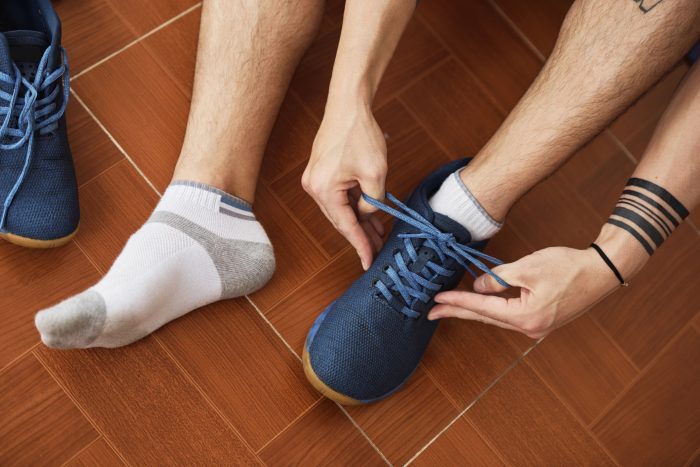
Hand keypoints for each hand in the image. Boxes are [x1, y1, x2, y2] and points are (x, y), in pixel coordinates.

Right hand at [302, 103, 386, 269]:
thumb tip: (368, 215)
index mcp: (324, 190)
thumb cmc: (360, 135)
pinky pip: (338, 197)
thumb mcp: (376, 174)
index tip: (369, 261)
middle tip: (378, 249)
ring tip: (377, 234)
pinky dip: (353, 206)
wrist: (348, 106)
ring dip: (358, 221)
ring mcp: (315, 180)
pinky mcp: (320, 173)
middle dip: (360, 235)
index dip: (360, 245)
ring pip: (340, 210)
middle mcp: (314, 188)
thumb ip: (373, 202)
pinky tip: (368, 214)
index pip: (346, 226)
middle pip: (340, 220)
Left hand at [428, 246, 621, 338]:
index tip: (437, 301)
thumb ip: (498, 278)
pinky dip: (492, 310)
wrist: (602, 272)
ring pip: (497, 318)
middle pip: (485, 318)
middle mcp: (530, 328)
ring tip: (451, 307)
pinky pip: (509, 316)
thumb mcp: (527, 268)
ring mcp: (537, 327)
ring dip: (474, 311)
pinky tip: (480, 305)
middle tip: (433, 312)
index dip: (457, 303)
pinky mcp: (542, 321)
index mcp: (526, 317)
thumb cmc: (568, 267)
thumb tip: (477, 288)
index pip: (482, 308)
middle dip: (458, 313)